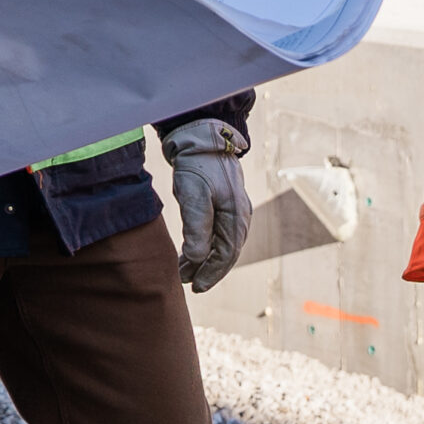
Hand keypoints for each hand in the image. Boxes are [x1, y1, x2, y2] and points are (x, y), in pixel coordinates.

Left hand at [163, 119, 250, 290]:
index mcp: (237, 215)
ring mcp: (233, 209)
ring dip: (203, 259)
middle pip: (226, 252)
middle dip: (207, 270)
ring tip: (183, 271)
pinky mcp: (223, 203)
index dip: (211, 273)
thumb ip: (197, 228)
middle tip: (188, 284)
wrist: (199, 136)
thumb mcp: (193, 196)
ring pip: (221, 244)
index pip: (226, 254)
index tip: (195, 287)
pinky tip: (190, 252)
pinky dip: (204, 245)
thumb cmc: (197, 164)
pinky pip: (217, 232)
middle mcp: (240, 215)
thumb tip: (196, 258)